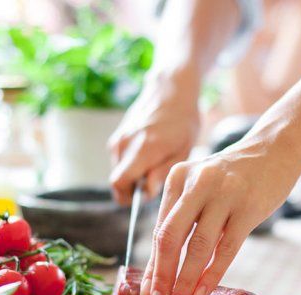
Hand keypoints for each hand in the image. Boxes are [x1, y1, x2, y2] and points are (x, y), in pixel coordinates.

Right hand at [108, 74, 200, 204]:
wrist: (171, 90)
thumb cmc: (183, 121)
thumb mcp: (183, 150)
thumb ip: (162, 173)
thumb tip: (146, 193)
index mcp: (143, 148)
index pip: (119, 183)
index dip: (129, 197)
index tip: (145, 197)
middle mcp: (125, 143)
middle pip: (117, 181)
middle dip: (133, 188)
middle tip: (155, 180)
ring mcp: (118, 138)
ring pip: (119, 171)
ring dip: (133, 175)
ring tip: (155, 163)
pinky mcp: (117, 136)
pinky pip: (120, 160)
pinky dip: (131, 164)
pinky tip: (149, 153)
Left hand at [139, 137, 300, 294]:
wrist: (274, 149)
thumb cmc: (234, 176)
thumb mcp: (200, 185)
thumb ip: (183, 216)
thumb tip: (164, 265)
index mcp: (178, 179)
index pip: (160, 229)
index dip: (153, 264)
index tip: (148, 291)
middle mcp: (196, 184)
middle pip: (171, 238)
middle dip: (163, 276)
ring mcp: (224, 195)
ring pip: (198, 247)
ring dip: (185, 281)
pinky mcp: (248, 207)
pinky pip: (226, 248)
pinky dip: (212, 274)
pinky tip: (202, 291)